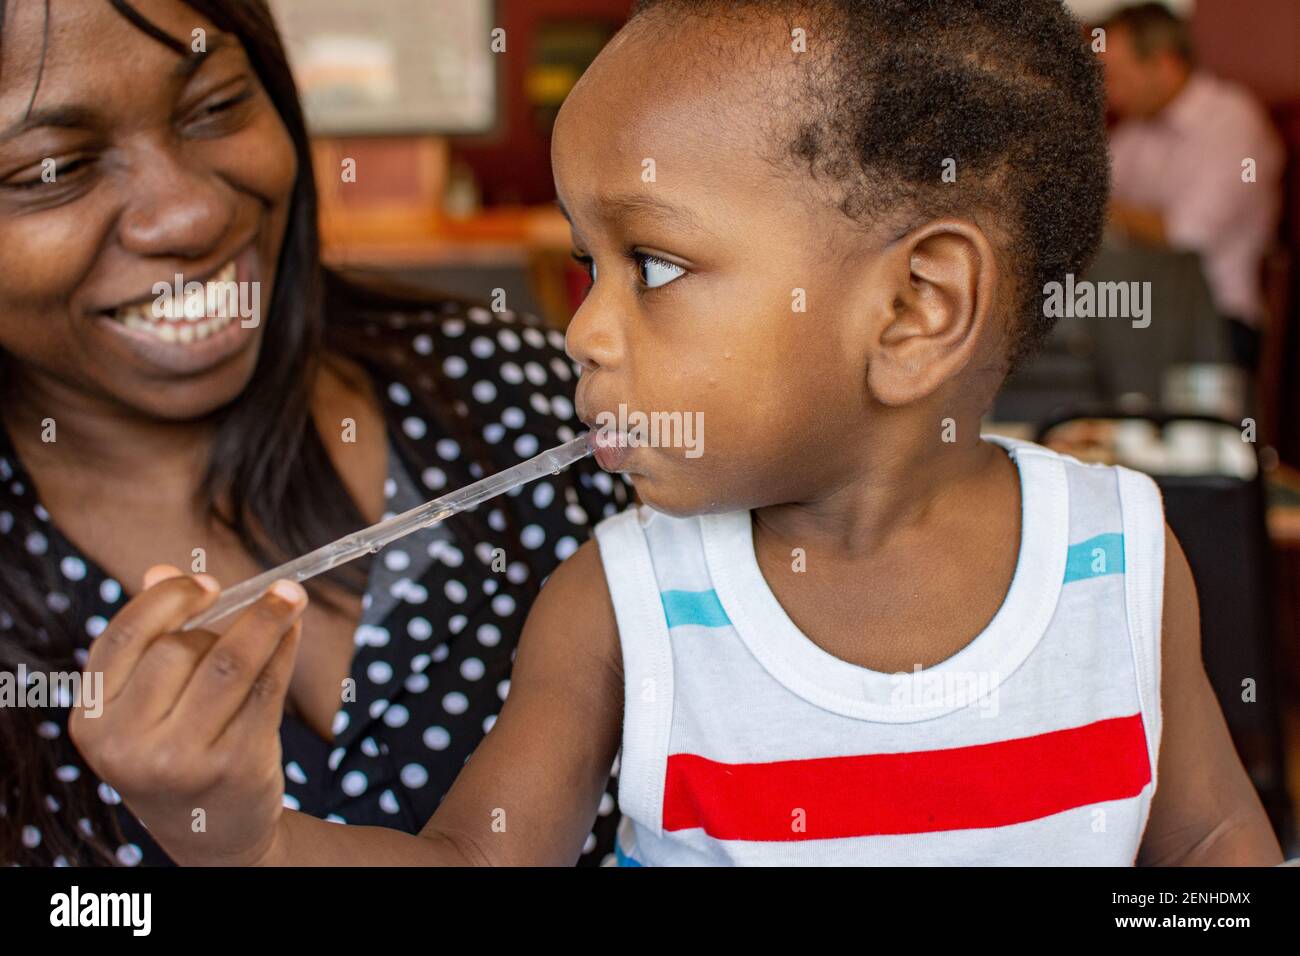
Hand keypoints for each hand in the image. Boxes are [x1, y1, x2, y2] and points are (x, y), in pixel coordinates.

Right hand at [69, 564, 306, 865]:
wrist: (211, 832)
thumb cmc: (175, 749)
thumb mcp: (146, 706)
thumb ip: (150, 639)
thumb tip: (160, 569)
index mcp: (94, 720)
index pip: (124, 637)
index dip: (167, 600)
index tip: (207, 584)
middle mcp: (127, 745)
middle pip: (181, 648)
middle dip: (224, 621)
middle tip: (258, 604)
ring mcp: (181, 760)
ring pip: (230, 663)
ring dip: (268, 621)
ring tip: (292, 597)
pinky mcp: (235, 765)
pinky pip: (267, 688)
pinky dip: (285, 651)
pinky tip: (293, 632)